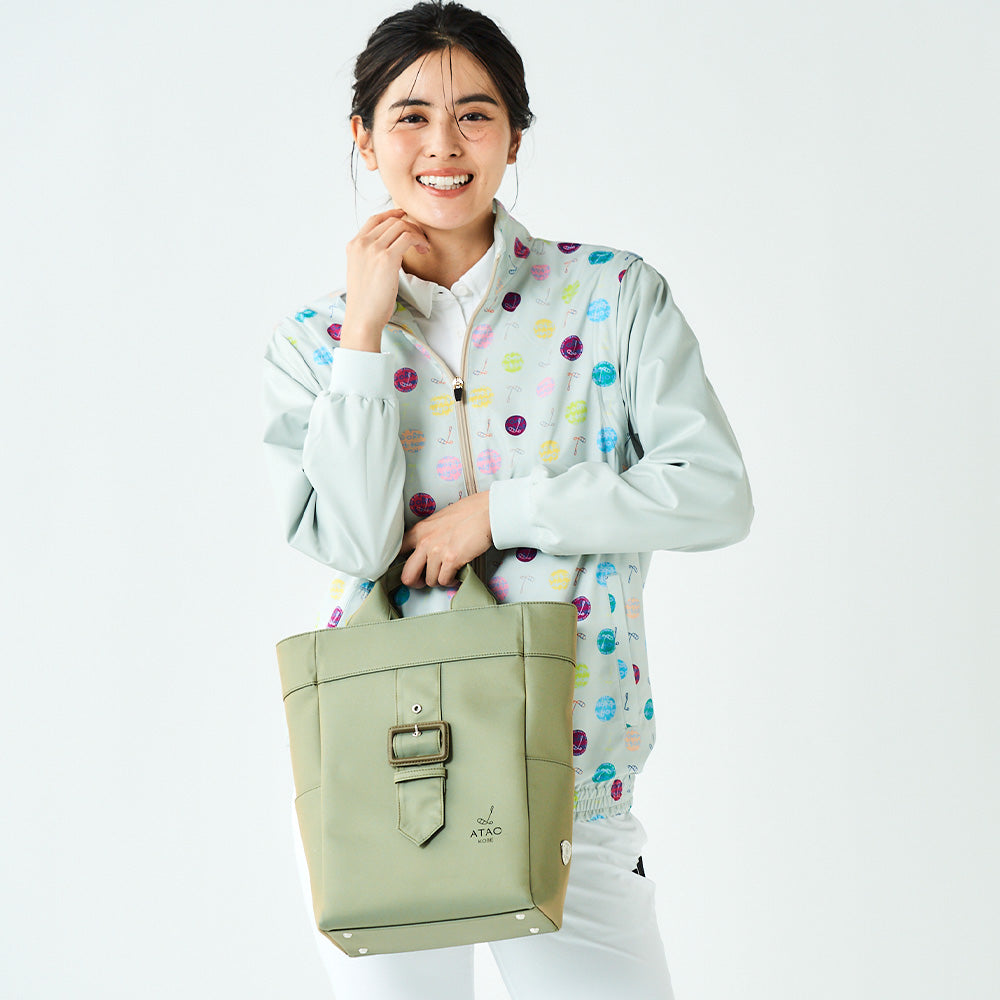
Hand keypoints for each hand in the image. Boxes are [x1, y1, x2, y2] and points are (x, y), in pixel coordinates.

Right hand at [343, 208, 430, 337]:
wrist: (362, 317)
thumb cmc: (365, 301)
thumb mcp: (362, 271)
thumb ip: (370, 256)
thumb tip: (390, 250)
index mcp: (354, 245)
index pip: (375, 219)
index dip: (392, 214)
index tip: (405, 216)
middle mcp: (362, 244)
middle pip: (391, 220)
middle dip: (410, 226)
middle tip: (420, 239)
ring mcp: (373, 249)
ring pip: (401, 226)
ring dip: (417, 233)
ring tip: (423, 246)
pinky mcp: (386, 258)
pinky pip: (408, 237)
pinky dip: (419, 240)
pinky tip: (424, 249)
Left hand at [398, 492, 492, 588]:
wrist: (487, 512)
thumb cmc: (469, 512)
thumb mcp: (440, 519)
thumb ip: (430, 533)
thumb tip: (427, 549)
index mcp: (420, 530)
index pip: (398, 550)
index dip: (402, 563)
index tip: (409, 568)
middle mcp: (425, 541)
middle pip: (407, 575)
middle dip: (415, 582)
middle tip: (424, 580)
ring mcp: (437, 551)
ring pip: (429, 581)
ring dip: (439, 580)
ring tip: (448, 573)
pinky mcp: (451, 560)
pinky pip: (444, 581)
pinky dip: (451, 581)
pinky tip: (456, 575)